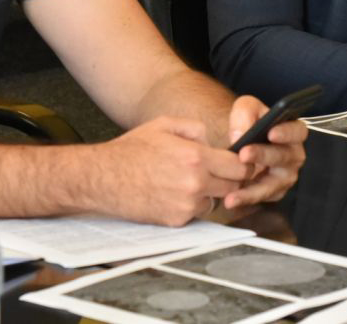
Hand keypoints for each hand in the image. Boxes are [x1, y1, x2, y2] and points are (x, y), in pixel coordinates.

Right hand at [91, 116, 251, 225]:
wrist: (103, 178)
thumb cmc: (132, 150)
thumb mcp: (165, 125)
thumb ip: (195, 128)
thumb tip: (213, 141)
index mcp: (195, 156)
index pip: (238, 166)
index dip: (243, 164)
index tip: (241, 162)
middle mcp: (195, 183)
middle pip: (233, 187)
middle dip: (230, 179)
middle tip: (217, 171)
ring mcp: (186, 205)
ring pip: (216, 201)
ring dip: (210, 192)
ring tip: (188, 180)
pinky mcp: (176, 221)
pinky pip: (196, 213)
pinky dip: (191, 205)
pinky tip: (174, 192)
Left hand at [220, 96, 306, 210]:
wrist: (235, 141)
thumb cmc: (246, 122)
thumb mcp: (245, 108)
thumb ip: (244, 114)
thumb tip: (240, 135)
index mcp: (292, 132)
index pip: (298, 131)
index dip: (287, 133)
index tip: (271, 133)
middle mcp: (292, 155)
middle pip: (284, 157)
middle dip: (264, 156)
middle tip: (243, 155)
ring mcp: (284, 176)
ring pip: (273, 185)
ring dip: (253, 189)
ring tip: (233, 192)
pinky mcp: (273, 192)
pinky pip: (262, 197)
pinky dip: (246, 199)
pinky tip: (231, 200)